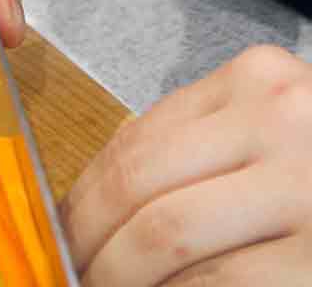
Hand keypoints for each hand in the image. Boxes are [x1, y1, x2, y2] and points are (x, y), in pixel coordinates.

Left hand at [62, 46, 311, 284]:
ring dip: (119, 274)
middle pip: (136, 183)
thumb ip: (190, 148)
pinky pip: (218, 280)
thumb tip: (91, 204)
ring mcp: (303, 184)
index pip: (134, 139)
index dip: (82, 197)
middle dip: (87, 239)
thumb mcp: (264, 137)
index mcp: (254, 80)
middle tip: (71, 272)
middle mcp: (279, 118)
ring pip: (163, 235)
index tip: (60, 232)